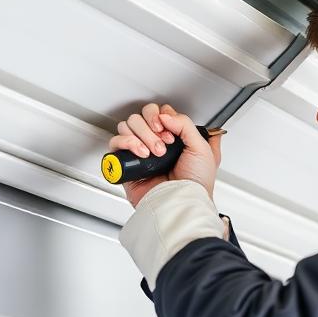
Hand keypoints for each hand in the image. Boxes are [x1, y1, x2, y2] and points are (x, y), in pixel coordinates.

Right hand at [108, 103, 222, 206]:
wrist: (182, 202)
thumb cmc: (196, 184)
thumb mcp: (202, 148)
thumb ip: (185, 123)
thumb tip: (164, 115)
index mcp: (173, 138)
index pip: (158, 113)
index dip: (162, 117)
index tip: (169, 131)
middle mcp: (154, 143)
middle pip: (141, 117)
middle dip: (151, 128)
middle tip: (163, 144)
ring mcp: (139, 153)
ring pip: (127, 126)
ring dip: (142, 136)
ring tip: (153, 153)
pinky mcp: (126, 164)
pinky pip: (115, 143)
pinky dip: (127, 143)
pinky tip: (141, 154)